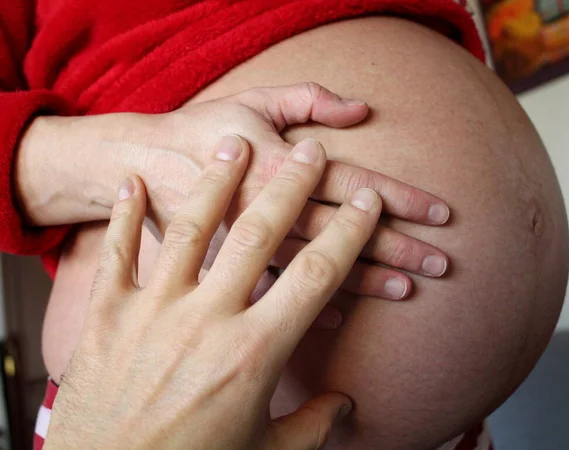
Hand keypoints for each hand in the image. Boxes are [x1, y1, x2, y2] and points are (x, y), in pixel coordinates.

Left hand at [45, 136, 381, 449]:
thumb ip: (315, 425)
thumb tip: (347, 406)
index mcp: (255, 351)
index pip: (317, 275)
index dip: (349, 232)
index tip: (367, 201)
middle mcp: (207, 319)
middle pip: (259, 235)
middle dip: (291, 186)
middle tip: (311, 150)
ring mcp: (154, 312)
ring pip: (191, 229)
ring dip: (215, 181)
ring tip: (234, 142)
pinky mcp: (107, 317)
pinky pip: (116, 255)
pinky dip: (123, 216)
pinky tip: (129, 182)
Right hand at [140, 83, 449, 301]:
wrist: (134, 164)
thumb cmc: (200, 127)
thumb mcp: (252, 98)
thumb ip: (308, 98)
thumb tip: (362, 109)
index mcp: (280, 163)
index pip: (353, 182)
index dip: (400, 197)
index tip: (440, 215)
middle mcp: (270, 207)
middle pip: (345, 231)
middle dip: (395, 246)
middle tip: (440, 263)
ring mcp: (248, 242)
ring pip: (316, 265)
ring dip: (363, 278)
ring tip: (406, 289)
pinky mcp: (226, 266)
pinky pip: (272, 291)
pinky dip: (305, 303)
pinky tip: (340, 316)